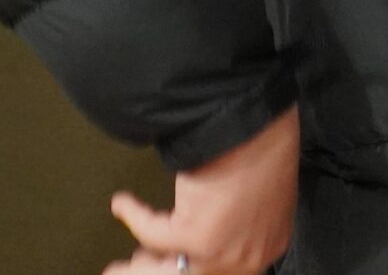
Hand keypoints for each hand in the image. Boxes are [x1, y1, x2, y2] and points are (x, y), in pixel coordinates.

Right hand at [104, 104, 299, 274]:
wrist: (260, 127)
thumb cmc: (267, 144)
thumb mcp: (264, 191)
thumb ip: (242, 216)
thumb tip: (214, 218)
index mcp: (270, 243)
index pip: (223, 268)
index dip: (192, 266)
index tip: (176, 261)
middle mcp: (248, 256)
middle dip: (160, 270)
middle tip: (140, 263)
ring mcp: (222, 253)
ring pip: (168, 271)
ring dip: (137, 268)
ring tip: (117, 266)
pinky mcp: (196, 237)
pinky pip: (152, 232)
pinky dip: (133, 215)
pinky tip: (123, 204)